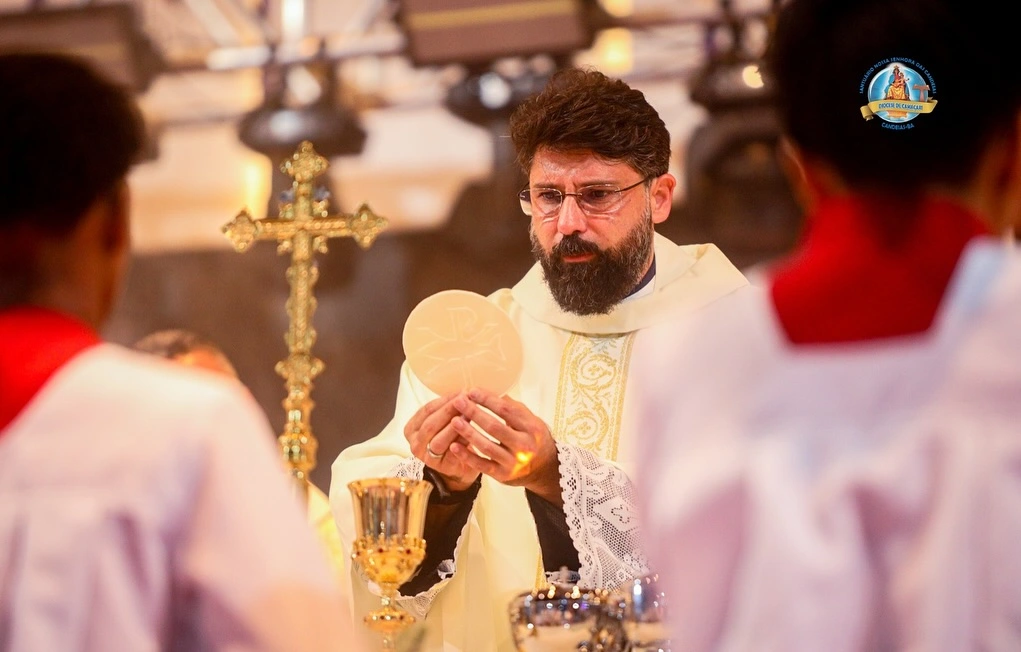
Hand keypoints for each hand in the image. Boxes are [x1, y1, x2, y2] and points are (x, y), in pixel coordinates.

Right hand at [404, 393, 478, 491]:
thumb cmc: (451, 437)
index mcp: (411, 428)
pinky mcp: (442, 467)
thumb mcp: (444, 421)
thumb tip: (465, 391)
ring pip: (439, 440)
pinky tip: (473, 432)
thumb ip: (449, 408)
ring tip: (470, 413)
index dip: (445, 400)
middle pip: (431, 424)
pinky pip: (452, 453)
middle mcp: (415, 443)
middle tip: (466, 400)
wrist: (460, 464)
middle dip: (449, 410)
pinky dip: (462, 442)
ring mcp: (427, 457)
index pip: (427, 410)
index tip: (461, 391)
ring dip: (455, 426)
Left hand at [447, 389, 561, 504]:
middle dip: (474, 413)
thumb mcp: (530, 420)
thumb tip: (488, 391)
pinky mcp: (502, 475)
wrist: (543, 468)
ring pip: (486, 446)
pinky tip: (454, 446)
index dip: (487, 400)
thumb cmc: (532, 438)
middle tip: (458, 402)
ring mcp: (513, 462)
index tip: (472, 391)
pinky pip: (481, 465)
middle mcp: (524, 446)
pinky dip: (467, 456)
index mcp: (531, 428)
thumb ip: (511, 407)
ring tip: (454, 421)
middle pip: (494, 427)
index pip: (506, 410)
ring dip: (468, 433)